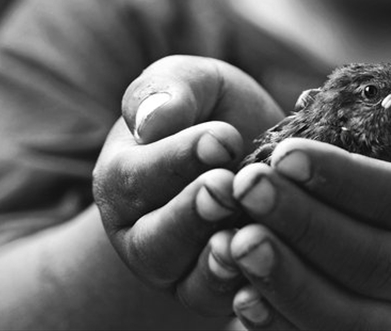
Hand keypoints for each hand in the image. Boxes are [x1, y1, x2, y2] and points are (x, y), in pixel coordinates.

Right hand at [92, 55, 283, 315]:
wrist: (254, 156)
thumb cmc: (214, 114)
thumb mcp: (195, 86)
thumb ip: (170, 90)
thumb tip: (152, 119)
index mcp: (123, 178)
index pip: (138, 175)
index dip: (180, 156)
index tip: (223, 139)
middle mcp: (141, 233)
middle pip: (156, 237)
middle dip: (193, 211)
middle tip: (228, 186)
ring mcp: (178, 272)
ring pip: (188, 278)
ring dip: (216, 259)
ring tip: (243, 233)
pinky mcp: (216, 296)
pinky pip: (225, 305)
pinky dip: (244, 291)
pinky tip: (268, 269)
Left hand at [220, 62, 390, 328]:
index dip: (341, 180)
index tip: (282, 154)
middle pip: (371, 263)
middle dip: (301, 226)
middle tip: (245, 188)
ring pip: (347, 315)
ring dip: (285, 281)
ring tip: (232, 241)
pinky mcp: (373, 322)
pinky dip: (281, 322)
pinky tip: (239, 292)